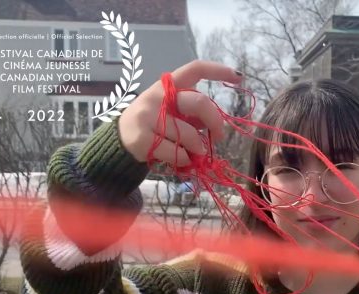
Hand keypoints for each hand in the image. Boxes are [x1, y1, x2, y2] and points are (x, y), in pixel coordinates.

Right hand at [118, 60, 241, 165]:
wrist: (119, 141)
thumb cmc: (154, 126)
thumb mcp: (172, 113)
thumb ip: (192, 114)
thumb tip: (215, 126)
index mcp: (168, 85)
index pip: (195, 69)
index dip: (218, 70)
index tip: (238, 76)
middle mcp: (157, 96)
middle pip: (199, 102)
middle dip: (216, 122)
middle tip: (218, 137)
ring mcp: (147, 116)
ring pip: (189, 133)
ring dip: (199, 147)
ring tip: (196, 153)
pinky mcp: (142, 138)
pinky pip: (176, 152)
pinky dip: (185, 159)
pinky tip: (182, 159)